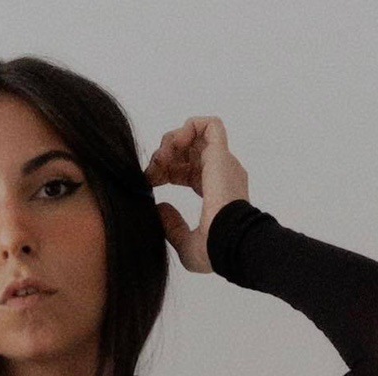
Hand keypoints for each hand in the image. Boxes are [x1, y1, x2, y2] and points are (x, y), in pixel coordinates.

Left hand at [143, 116, 248, 273]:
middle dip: (165, 156)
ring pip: (196, 135)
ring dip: (172, 141)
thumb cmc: (213, 250)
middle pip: (189, 151)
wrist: (227, 242)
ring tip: (161, 159)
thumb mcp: (186, 245)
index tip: (151, 182)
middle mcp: (220, 174)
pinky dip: (189, 127)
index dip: (167, 171)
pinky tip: (174, 146)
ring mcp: (222, 163)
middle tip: (152, 172)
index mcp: (214, 192)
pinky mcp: (221, 154)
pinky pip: (210, 124)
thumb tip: (160, 208)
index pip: (188, 171)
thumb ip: (172, 227)